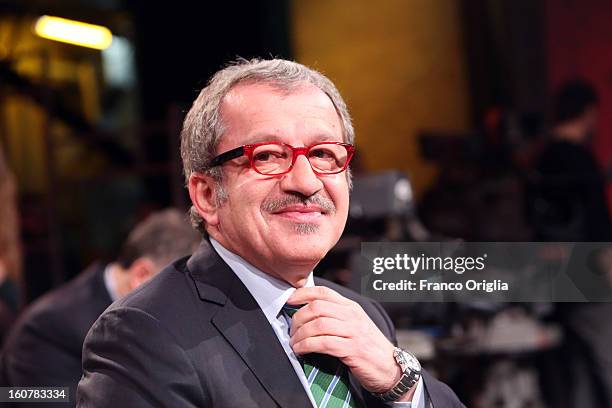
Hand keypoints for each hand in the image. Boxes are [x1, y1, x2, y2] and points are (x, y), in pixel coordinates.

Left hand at [287, 286, 406, 396]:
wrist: (391, 368)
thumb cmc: (369, 347)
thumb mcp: (354, 325)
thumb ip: (335, 316)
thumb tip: (306, 314)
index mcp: (351, 307)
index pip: (324, 292)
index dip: (303, 294)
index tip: (289, 301)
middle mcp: (352, 316)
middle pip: (317, 307)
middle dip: (298, 318)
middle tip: (291, 330)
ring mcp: (353, 331)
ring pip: (318, 325)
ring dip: (300, 334)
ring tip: (294, 343)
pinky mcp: (352, 349)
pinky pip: (323, 343)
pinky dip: (307, 346)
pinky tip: (301, 350)